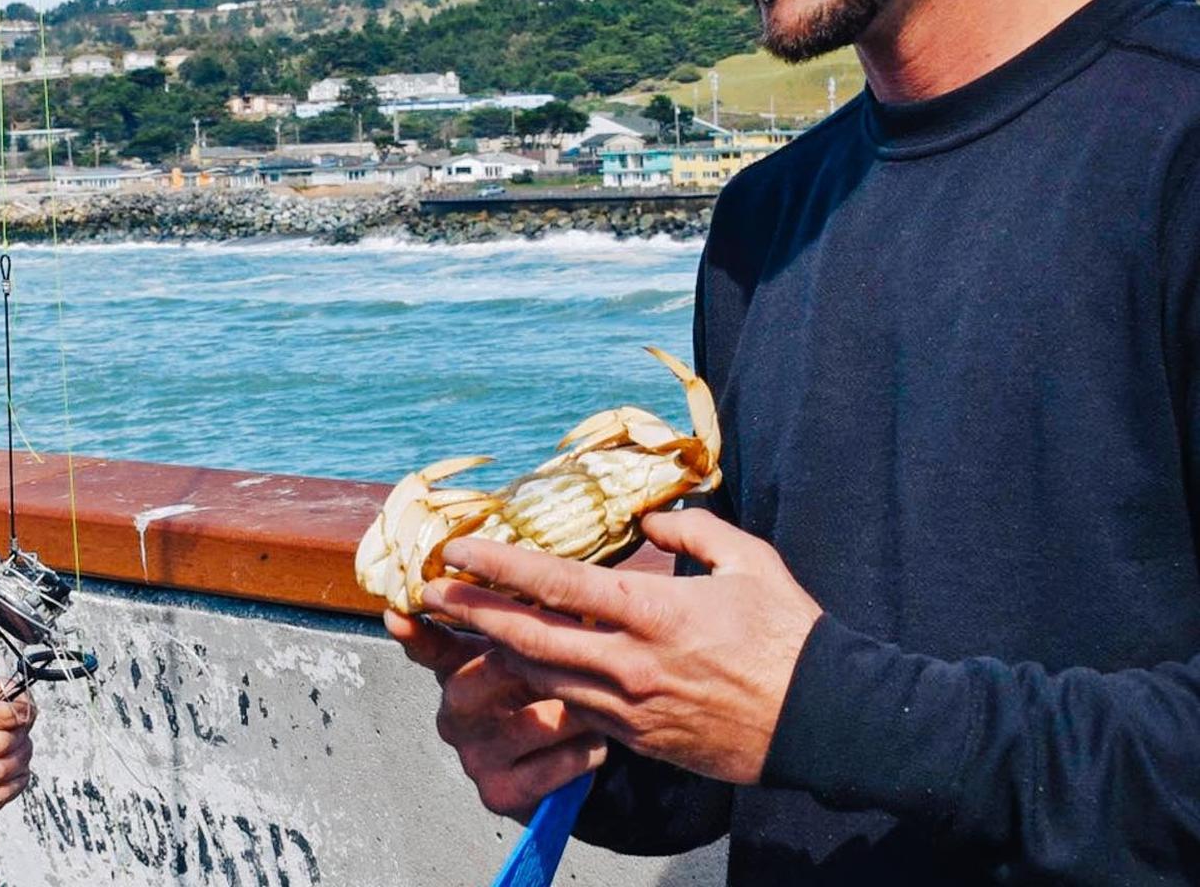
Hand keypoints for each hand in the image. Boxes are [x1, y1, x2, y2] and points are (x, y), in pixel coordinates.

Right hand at [385, 610, 607, 818]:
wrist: (574, 760)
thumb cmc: (549, 691)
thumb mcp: (534, 651)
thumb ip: (521, 618)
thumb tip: (533, 583)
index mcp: (459, 669)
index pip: (430, 647)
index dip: (415, 632)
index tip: (396, 615)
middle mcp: (455, 714)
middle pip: (474, 685)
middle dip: (523, 667)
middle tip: (568, 654)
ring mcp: (472, 756)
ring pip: (525, 725)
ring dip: (573, 713)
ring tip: (601, 702)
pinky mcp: (499, 793)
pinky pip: (548, 768)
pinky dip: (581, 753)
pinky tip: (596, 743)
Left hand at [419, 509, 822, 784]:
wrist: (827, 722)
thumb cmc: (791, 636)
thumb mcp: (750, 562)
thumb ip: (694, 530)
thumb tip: (652, 519)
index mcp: (653, 612)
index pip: (556, 584)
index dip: (499, 565)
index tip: (458, 549)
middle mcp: (630, 664)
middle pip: (528, 639)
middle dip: (472, 613)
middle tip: (431, 591)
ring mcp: (631, 708)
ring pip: (543, 679)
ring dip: (497, 652)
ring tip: (464, 626)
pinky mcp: (639, 739)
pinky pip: (575, 710)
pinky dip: (542, 686)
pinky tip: (523, 667)